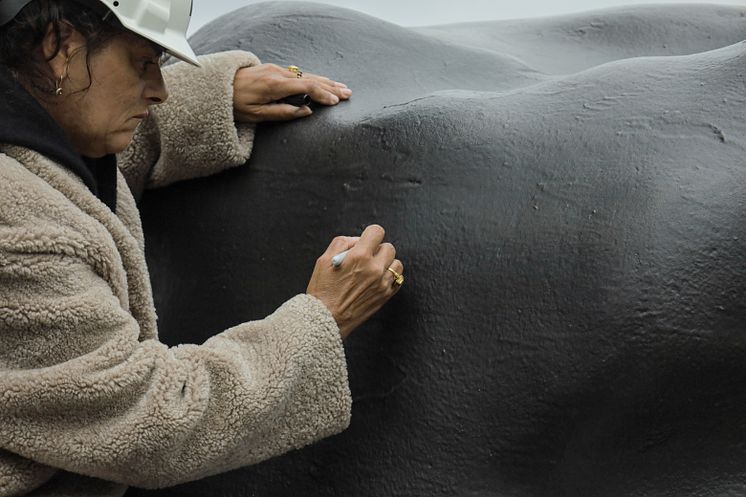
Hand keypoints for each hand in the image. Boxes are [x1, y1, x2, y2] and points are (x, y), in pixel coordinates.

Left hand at [233, 63, 351, 122]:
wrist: (216, 84)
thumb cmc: (234, 103)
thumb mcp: (257, 115)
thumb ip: (283, 113)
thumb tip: (306, 111)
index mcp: (275, 85)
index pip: (307, 87)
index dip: (324, 94)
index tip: (336, 101)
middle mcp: (278, 74)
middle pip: (310, 79)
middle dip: (330, 87)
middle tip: (348, 93)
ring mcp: (275, 70)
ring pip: (305, 75)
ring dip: (324, 82)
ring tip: (339, 87)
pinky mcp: (272, 70)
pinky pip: (298, 74)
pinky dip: (313, 79)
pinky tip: (320, 82)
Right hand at [306, 225, 403, 339]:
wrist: (326, 319)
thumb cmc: (322, 290)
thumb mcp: (324, 259)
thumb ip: (342, 243)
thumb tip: (358, 240)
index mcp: (359, 256)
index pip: (377, 232)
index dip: (371, 234)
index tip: (367, 241)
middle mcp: (374, 268)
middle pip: (389, 247)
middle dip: (378, 250)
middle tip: (366, 258)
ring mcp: (382, 283)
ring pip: (397, 263)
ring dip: (387, 264)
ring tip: (373, 270)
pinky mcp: (386, 296)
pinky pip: (398, 279)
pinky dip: (390, 277)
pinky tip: (377, 281)